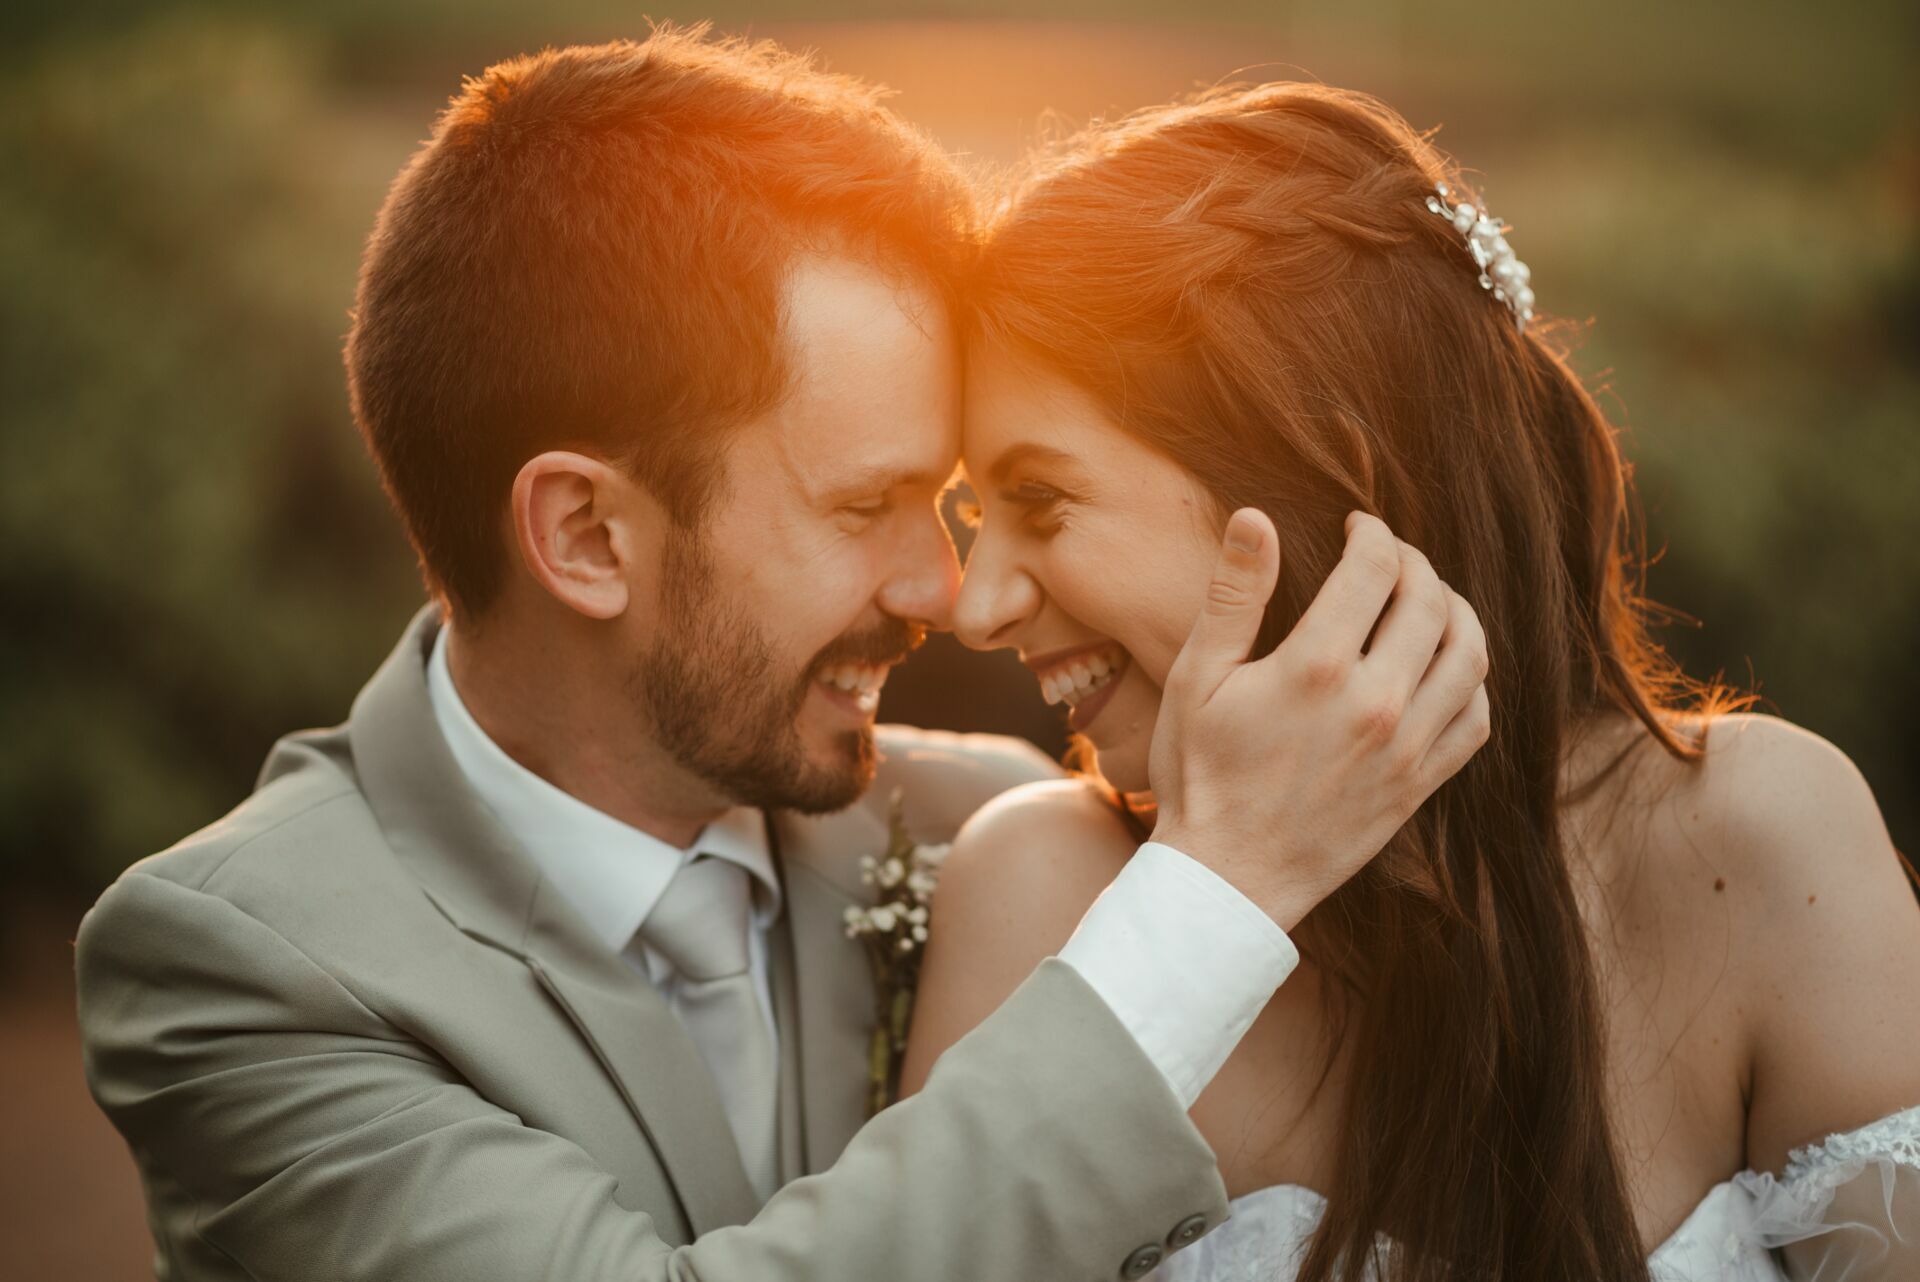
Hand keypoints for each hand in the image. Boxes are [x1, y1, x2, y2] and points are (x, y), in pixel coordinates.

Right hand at [1148, 509, 1490, 929]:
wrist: (1227, 879)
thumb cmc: (1200, 776)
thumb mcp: (1196, 679)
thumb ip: (1232, 596)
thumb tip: (1255, 518)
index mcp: (1315, 668)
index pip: (1375, 568)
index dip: (1372, 532)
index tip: (1357, 525)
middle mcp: (1374, 703)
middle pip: (1430, 602)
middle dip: (1413, 563)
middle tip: (1389, 557)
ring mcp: (1406, 748)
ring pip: (1469, 655)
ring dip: (1456, 612)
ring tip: (1427, 599)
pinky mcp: (1420, 785)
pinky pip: (1477, 718)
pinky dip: (1473, 679)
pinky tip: (1443, 666)